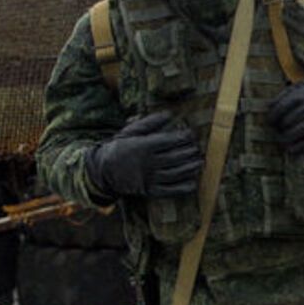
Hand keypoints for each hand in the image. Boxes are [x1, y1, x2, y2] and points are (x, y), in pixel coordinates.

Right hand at [85, 112, 202, 199]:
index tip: (190, 134)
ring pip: (175, 173)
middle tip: (197, 148)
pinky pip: (170, 191)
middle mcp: (146, 163)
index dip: (184, 137)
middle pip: (175, 157)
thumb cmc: (121, 147)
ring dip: (191, 168)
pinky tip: (193, 182)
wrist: (103, 170)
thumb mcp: (131, 131)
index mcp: (142, 146)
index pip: (169, 141)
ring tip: (199, 162)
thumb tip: (169, 114)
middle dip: (190, 152)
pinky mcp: (149, 191)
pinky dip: (184, 187)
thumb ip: (150, 122)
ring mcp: (148, 179)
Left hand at [268, 76, 303, 153]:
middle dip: (279, 128)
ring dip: (286, 138)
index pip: (280, 108)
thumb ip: (288, 93)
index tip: (270, 121)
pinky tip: (291, 149)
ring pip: (295, 133)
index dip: (272, 117)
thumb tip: (269, 107)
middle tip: (277, 130)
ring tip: (282, 139)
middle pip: (286, 121)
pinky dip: (299, 147)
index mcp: (303, 93)